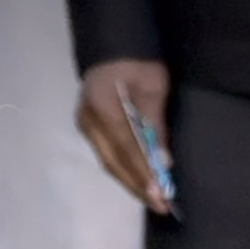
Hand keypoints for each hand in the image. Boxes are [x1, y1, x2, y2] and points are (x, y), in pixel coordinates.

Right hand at [76, 58, 171, 214]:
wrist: (113, 42)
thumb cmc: (138, 59)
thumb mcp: (153, 85)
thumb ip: (155, 123)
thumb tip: (163, 160)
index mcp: (103, 107)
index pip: (125, 148)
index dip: (142, 172)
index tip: (158, 194)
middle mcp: (89, 122)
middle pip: (113, 163)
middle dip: (137, 186)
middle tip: (159, 206)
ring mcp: (86, 126)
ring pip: (109, 163)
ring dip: (131, 182)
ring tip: (152, 199)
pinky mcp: (89, 128)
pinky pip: (107, 156)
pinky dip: (125, 170)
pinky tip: (139, 181)